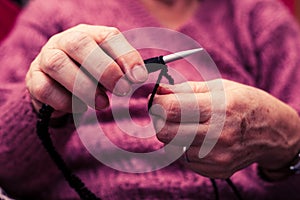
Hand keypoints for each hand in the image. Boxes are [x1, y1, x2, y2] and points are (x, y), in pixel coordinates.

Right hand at [26, 24, 147, 116]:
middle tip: (121, 90)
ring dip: (84, 87)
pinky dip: (65, 101)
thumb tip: (137, 77)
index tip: (138, 78)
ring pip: (58, 65)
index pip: (109, 37)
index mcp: (89, 34)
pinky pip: (45, 89)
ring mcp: (46, 57)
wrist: (57, 83)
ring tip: (102, 103)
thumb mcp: (109, 68)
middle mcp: (64, 40)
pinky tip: (78, 108)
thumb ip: (123, 70)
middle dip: (105, 70)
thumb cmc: (89, 73)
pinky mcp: (33, 79)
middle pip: (80, 44)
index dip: (126, 57)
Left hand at [151, 79, 299, 178]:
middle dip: (160, 121)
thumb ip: (184, 90)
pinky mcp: (217, 170)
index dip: (156, 104)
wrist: (271, 130)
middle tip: (168, 113)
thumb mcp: (217, 87)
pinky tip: (202, 139)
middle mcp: (218, 135)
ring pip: (173, 147)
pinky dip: (187, 148)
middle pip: (165, 133)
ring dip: (175, 135)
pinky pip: (187, 159)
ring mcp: (218, 156)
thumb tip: (157, 92)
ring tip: (192, 125)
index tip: (156, 100)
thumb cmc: (243, 102)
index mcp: (218, 108)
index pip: (170, 109)